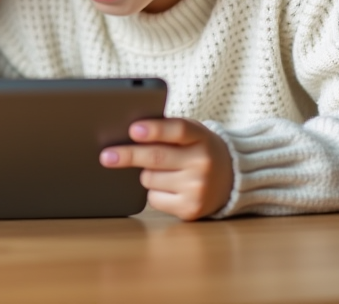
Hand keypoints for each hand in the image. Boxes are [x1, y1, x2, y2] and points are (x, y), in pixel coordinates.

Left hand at [100, 118, 233, 220]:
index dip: (154, 130)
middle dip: (128, 155)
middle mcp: (202, 162)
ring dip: (145, 174)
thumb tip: (127, 135)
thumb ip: (166, 130)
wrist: (231, 179)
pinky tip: (168, 187)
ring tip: (162, 170)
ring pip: (149, 179)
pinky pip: (154, 199)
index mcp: (201, 137)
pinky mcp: (190, 208)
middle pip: (156, 157)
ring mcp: (197, 187)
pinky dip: (153, 192)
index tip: (133, 129)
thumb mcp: (192, 133)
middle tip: (106, 156)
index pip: (177, 130)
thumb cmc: (199, 149)